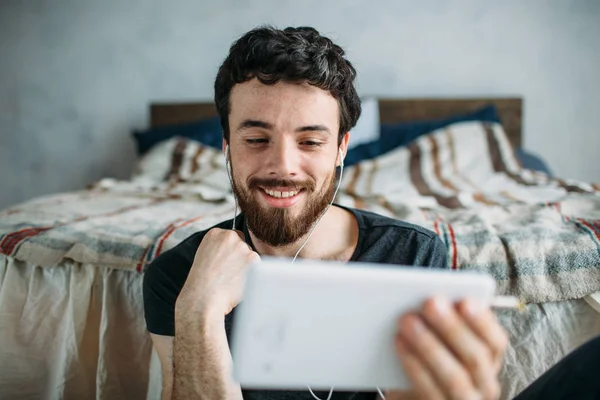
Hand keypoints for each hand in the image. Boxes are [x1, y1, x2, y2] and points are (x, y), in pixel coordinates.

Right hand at [176, 228, 260, 316]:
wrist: (204, 298)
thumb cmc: (203, 284)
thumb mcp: (206, 257)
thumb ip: (221, 249)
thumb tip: (237, 252)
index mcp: (215, 233)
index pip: (232, 238)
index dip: (231, 253)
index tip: (225, 263)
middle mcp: (230, 236)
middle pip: (244, 246)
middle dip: (240, 259)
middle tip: (229, 274)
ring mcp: (242, 246)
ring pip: (251, 257)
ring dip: (247, 268)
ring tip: (232, 280)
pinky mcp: (253, 258)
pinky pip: (259, 268)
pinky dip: (253, 276)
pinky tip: (239, 283)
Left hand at [388, 297, 507, 399]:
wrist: (412, 394)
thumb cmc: (430, 359)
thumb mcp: (444, 339)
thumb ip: (444, 321)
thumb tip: (433, 297)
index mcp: (489, 359)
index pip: (496, 341)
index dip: (482, 322)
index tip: (464, 300)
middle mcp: (483, 384)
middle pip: (475, 357)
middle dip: (452, 327)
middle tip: (430, 302)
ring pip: (454, 377)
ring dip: (429, 345)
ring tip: (407, 320)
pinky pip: (429, 390)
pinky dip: (413, 365)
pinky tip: (399, 342)